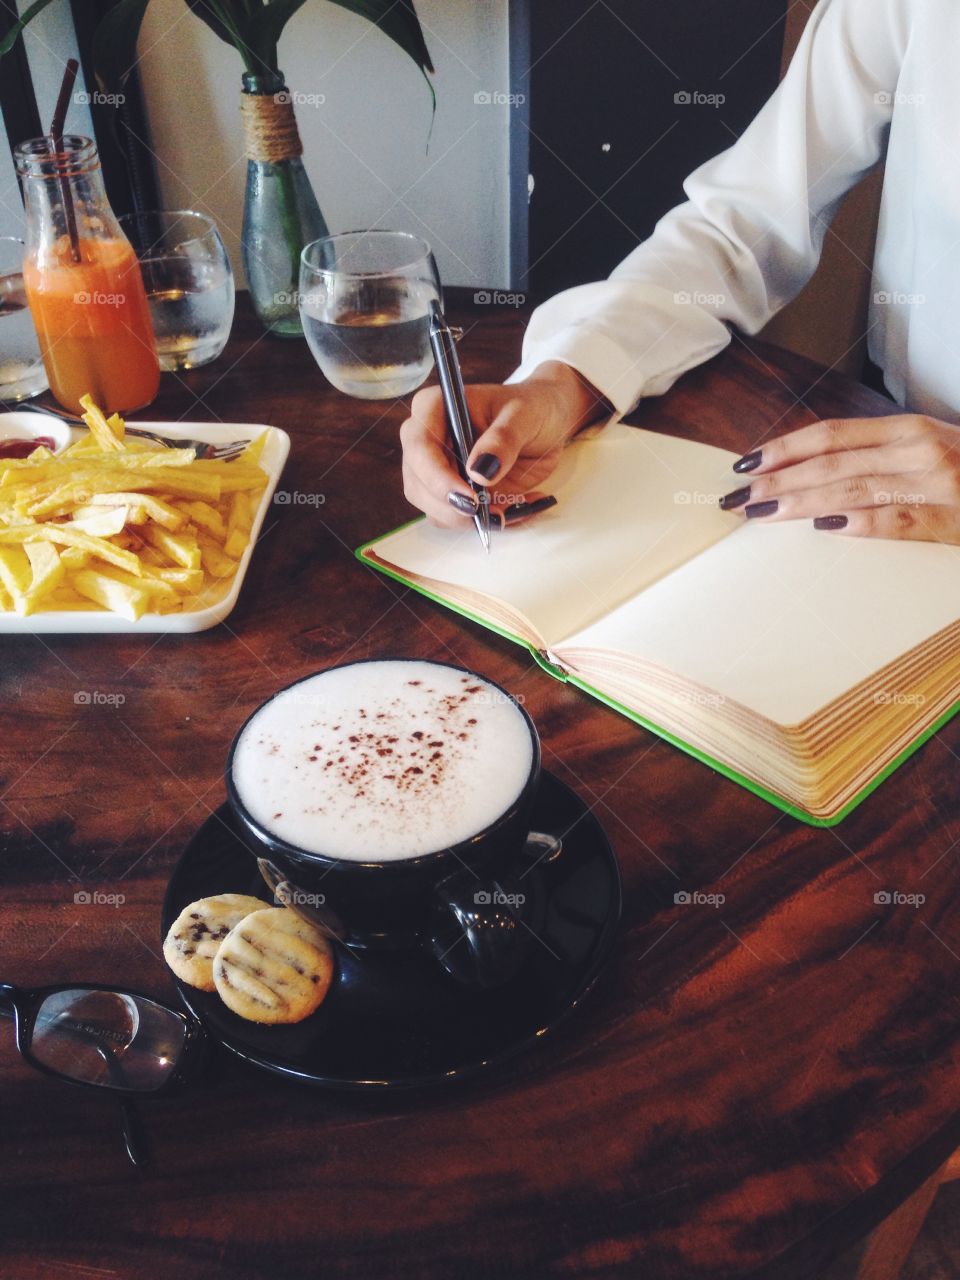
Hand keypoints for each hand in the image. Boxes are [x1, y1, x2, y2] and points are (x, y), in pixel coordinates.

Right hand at [399, 361, 609, 527]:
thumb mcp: (524, 416)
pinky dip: (484, 522)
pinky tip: (513, 508)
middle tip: (492, 514)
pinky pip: (457, 519)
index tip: (471, 498)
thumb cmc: (532, 407)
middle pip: (418, 485)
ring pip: (434, 508)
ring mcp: (437, 471)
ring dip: (470, 519)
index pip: (420, 447)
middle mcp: (427, 441)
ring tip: (512, 508)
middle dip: (452, 507)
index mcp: (434, 408)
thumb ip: (503, 440)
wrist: (546, 422)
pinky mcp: (453, 493)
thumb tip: (479, 472)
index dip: (438, 478)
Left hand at [719, 414, 959, 543]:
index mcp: (910, 429)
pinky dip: (858, 522)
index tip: (745, 462)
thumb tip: (813, 470)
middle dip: (778, 480)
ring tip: (761, 512)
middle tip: (738, 496)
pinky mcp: (950, 520)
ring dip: (800, 502)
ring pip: (853, 490)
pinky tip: (822, 527)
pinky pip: (896, 520)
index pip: (832, 434)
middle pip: (832, 462)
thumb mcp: (928, 451)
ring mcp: (936, 484)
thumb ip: (878, 456)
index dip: (784, 448)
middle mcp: (920, 450)